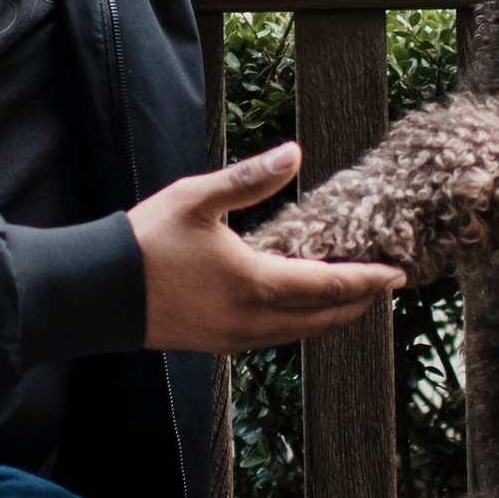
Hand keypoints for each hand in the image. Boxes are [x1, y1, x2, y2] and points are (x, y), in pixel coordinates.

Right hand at [130, 142, 405, 357]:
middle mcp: (254, 320)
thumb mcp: (198, 198)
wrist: (99, 293)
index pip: (332, 287)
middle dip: (359, 302)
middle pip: (326, 318)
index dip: (369, 281)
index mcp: (257, 284)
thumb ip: (251, 178)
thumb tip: (295, 153)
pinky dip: (302, 323)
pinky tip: (300, 306)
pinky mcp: (220, 344)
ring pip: (303, 333)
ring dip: (332, 315)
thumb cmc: (146, 241)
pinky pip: (277, 337)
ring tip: (352, 294)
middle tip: (384, 284)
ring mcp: (237, 337)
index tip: (399, 274)